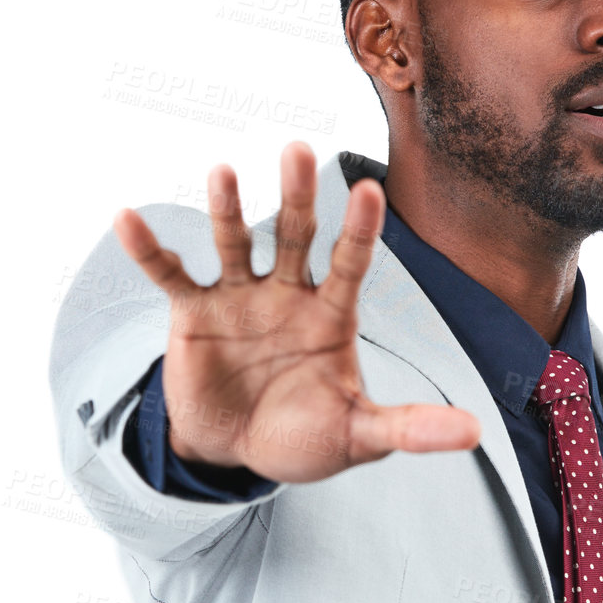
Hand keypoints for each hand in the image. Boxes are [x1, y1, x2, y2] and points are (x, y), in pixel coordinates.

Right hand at [112, 141, 480, 483]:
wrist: (238, 453)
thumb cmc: (304, 436)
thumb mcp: (360, 437)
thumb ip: (410, 428)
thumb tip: (475, 432)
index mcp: (331, 315)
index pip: (351, 264)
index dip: (359, 232)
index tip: (368, 190)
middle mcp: (287, 293)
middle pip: (294, 235)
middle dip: (297, 195)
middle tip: (298, 149)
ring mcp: (238, 298)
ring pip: (235, 244)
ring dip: (226, 209)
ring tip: (224, 170)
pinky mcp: (193, 314)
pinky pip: (171, 275)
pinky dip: (149, 250)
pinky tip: (127, 219)